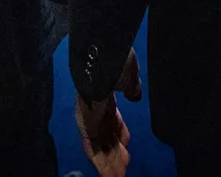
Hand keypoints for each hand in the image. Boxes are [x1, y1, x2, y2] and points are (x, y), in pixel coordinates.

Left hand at [75, 49, 141, 176]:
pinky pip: (93, 150)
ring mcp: (89, 117)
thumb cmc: (116, 61)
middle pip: (107, 136)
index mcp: (106, 95)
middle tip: (124, 169)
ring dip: (110, 164)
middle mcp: (96, 108)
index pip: (113, 120)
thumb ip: (132, 87)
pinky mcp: (86, 124)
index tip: (127, 145)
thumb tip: (135, 95)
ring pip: (100, 147)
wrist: (103, 55)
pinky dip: (102, 166)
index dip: (121, 134)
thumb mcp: (129, 75)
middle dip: (116, 153)